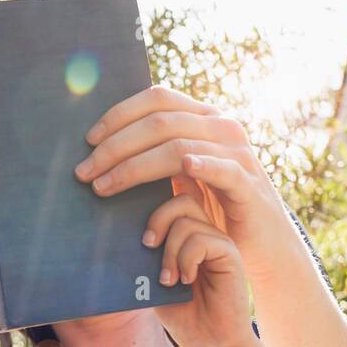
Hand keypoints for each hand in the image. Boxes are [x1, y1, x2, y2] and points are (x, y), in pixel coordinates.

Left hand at [74, 84, 299, 284]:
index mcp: (204, 118)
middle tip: (84, 171)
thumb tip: (103, 152)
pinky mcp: (249, 185)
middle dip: (115, 146)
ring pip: (178, 146)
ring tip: (103, 186)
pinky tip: (182, 168)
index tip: (88, 140)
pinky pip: (223, 169)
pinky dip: (201, 165)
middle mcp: (222, 128)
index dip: (120, 114)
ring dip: (134, 166)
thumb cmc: (215, 213)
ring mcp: (238, 154)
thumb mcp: (182, 179)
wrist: (261, 248)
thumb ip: (156, 158)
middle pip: (160, 122)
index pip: (158, 99)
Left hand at [147, 198, 253, 346]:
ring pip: (187, 220)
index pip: (169, 203)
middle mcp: (204, 233)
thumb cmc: (182, 313)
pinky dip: (186, 259)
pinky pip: (202, 240)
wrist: (209, 342)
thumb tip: (123, 232)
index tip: (136, 236)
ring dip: (170, 250)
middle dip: (157, 219)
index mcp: (185, 236)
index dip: (150, 209)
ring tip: (169, 280)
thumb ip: (147, 255)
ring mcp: (218, 241)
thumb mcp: (154, 280)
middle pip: (181, 201)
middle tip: (148, 246)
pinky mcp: (229, 253)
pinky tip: (187, 280)